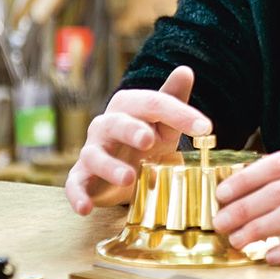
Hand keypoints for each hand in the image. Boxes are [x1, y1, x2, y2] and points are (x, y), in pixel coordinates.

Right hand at [65, 66, 212, 213]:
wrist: (123, 169)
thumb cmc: (144, 140)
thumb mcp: (161, 122)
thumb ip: (172, 99)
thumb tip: (185, 70)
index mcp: (127, 107)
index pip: (152, 104)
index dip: (179, 114)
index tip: (206, 128)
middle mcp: (105, 126)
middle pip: (117, 124)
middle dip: (131, 130)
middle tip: (149, 140)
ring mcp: (92, 152)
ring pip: (94, 155)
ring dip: (109, 166)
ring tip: (128, 178)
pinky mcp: (83, 178)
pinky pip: (74, 185)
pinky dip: (77, 195)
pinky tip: (85, 208)